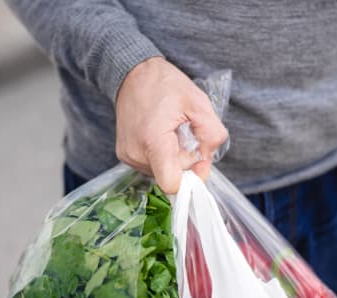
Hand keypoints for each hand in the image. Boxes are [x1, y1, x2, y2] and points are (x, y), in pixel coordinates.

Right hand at [115, 57, 227, 193]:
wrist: (133, 74)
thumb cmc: (164, 85)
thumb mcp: (198, 102)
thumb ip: (212, 133)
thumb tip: (208, 158)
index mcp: (154, 141)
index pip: (171, 184)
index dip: (192, 178)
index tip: (201, 160)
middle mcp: (136, 153)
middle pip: (171, 176)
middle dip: (186, 159)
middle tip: (187, 133)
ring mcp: (128, 156)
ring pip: (162, 171)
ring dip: (174, 157)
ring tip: (171, 131)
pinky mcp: (125, 155)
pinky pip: (151, 165)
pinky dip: (162, 155)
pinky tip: (161, 134)